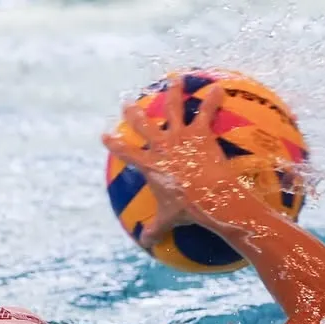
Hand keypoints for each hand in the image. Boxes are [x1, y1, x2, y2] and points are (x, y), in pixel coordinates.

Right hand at [102, 79, 254, 246]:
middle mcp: (161, 147)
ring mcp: (180, 137)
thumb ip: (155, 229)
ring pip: (173, 109)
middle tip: (127, 104)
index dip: (114, 144)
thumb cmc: (187, 209)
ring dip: (173, 93)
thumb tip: (145, 243)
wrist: (210, 197)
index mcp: (149, 166)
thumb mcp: (169, 220)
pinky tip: (218, 87)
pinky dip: (213, 100)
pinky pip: (206, 112)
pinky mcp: (201, 133)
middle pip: (144, 126)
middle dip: (134, 114)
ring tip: (174, 80)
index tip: (105, 135)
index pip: (126, 153)